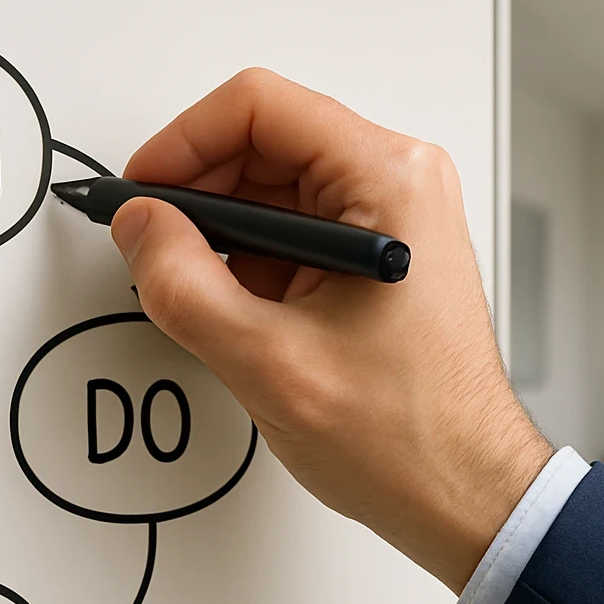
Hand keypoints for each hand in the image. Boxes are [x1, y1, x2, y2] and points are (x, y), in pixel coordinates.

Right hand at [111, 68, 551, 593]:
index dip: (182, 144)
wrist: (464, 496)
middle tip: (150, 243)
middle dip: (196, 189)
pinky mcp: (376, 259)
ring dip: (220, 230)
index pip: (260, 107)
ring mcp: (391, 222)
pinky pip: (293, 230)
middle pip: (265, 140)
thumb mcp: (268, 362)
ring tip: (192, 287)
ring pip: (273, 188)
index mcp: (390, 184)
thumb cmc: (410, 437)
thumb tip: (139, 228)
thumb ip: (184, 284)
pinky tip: (231, 307)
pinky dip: (248, 259)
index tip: (142, 192)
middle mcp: (399, 186)